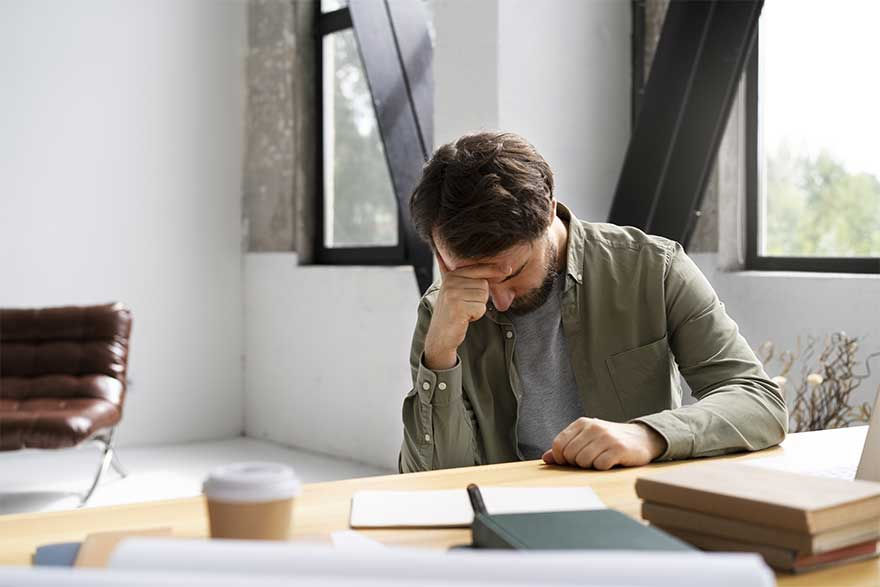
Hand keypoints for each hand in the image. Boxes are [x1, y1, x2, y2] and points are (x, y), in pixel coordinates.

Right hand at [423, 255, 510, 369]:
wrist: (439, 335)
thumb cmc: (452, 313)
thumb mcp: (455, 291)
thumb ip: (465, 277)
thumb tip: (489, 266)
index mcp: (451, 276)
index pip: (477, 268)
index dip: (494, 269)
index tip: (508, 268)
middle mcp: (450, 282)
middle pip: (483, 284)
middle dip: (480, 298)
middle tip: (466, 306)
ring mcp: (452, 294)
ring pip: (483, 296)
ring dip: (478, 307)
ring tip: (464, 311)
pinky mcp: (457, 306)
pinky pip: (481, 308)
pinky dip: (476, 315)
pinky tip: (464, 318)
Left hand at [541, 418, 666, 469]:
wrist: (642, 438)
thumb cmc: (609, 441)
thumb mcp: (586, 439)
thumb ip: (566, 447)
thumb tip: (545, 459)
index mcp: (582, 423)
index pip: (558, 444)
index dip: (561, 458)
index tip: (570, 461)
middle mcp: (593, 427)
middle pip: (570, 455)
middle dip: (577, 463)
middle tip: (590, 460)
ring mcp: (606, 437)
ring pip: (583, 461)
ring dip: (590, 466)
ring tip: (600, 460)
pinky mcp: (619, 449)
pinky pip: (600, 465)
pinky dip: (603, 468)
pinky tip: (610, 462)